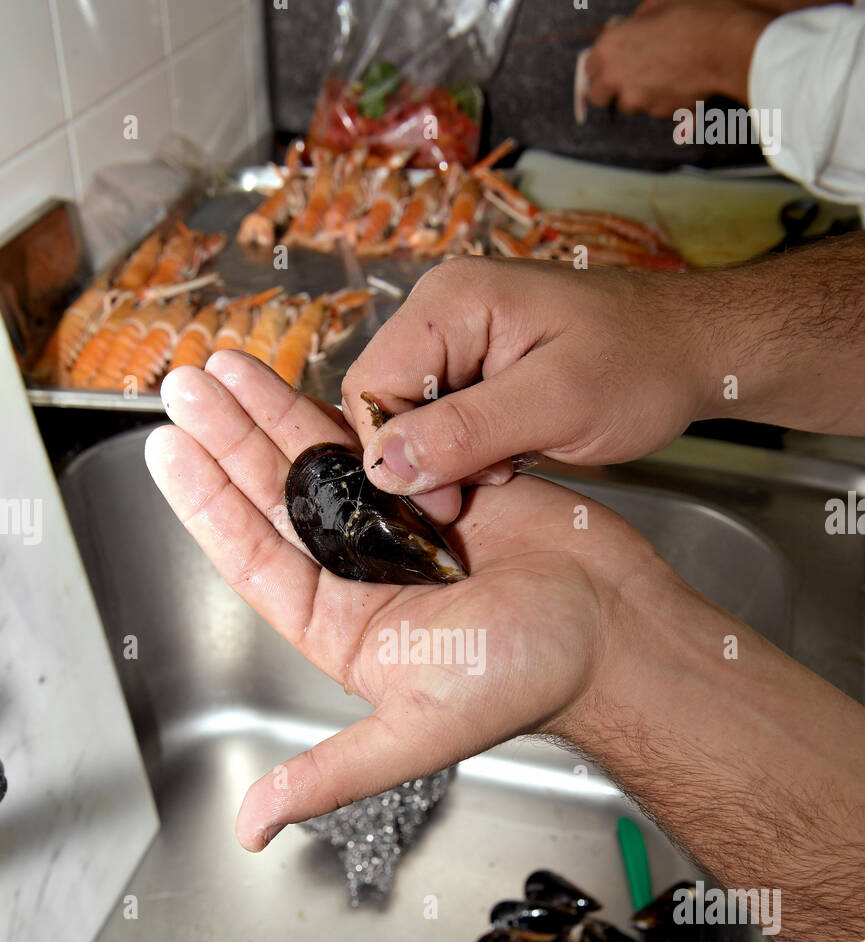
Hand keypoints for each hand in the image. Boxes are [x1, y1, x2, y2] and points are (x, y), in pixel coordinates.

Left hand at [144, 350, 662, 849]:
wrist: (613, 629)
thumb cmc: (528, 681)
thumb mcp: (417, 732)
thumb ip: (331, 774)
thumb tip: (252, 828)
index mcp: (340, 623)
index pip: (254, 557)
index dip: (207, 504)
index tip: (168, 451)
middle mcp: (358, 570)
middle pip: (274, 496)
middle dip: (227, 440)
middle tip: (184, 386)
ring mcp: (397, 522)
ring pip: (319, 459)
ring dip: (270, 411)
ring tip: (223, 366)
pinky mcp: (440, 482)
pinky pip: (379, 438)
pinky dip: (343, 405)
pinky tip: (303, 372)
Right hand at [342, 257, 713, 508]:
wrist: (696, 352)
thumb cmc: (642, 366)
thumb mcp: (555, 405)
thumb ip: (466, 431)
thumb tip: (385, 464)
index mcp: (450, 302)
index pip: (369, 384)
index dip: (393, 450)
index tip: (444, 494)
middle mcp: (443, 311)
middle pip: (386, 403)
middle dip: (429, 455)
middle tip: (492, 475)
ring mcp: (461, 338)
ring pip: (415, 419)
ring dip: (455, 456)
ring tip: (513, 459)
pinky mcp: (479, 366)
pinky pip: (446, 419)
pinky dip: (473, 449)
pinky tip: (515, 451)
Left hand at [584, 0, 771, 116]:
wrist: (722, 44)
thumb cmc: (692, 17)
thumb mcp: (658, 5)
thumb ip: (637, 21)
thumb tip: (634, 25)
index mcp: (610, 46)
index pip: (589, 67)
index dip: (602, 65)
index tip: (612, 64)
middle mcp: (617, 77)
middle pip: (598, 96)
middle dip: (610, 90)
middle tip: (627, 79)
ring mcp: (637, 99)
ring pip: (627, 106)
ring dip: (637, 96)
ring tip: (659, 78)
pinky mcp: (658, 112)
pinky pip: (654, 109)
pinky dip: (662, 100)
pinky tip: (678, 83)